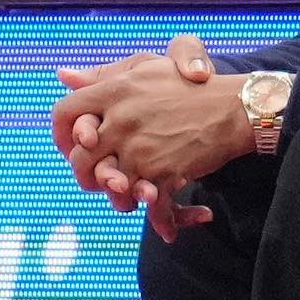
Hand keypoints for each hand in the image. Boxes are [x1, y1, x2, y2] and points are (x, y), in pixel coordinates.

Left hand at [56, 35, 220, 238]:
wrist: (238, 108)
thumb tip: (63, 77)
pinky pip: (152, 205)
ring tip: (134, 201)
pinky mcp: (164, 172)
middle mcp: (122, 120)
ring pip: (111, 187)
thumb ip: (105, 75)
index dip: (61, 135)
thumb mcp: (147, 68)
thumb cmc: (193, 85)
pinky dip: (163, 222)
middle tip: (104, 181)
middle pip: (80, 159)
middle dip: (88, 176)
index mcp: (115, 91)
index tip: (73, 147)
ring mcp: (141, 149)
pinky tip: (168, 231)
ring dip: (121, 201)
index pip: (64, 113)